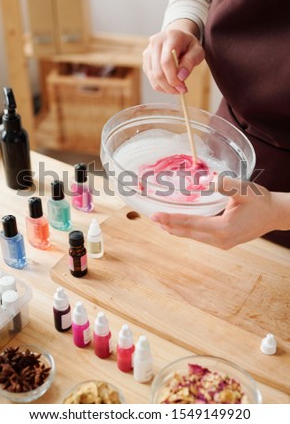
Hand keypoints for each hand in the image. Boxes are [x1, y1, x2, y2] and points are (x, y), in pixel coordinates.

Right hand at [143, 19, 204, 93]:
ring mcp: (148, 52)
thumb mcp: (197, 51)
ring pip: (153, 77)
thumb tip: (181, 77)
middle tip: (181, 91)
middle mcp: (155, 42)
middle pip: (158, 72)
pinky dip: (161, 86)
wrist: (177, 38)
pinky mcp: (146, 61)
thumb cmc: (189, 45)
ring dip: (165, 88)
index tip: (183, 88)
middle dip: (170, 86)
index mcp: (170, 37)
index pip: (166, 62)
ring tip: (177, 89)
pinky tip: (170, 85)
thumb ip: (190, 62)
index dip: (173, 78)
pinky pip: (151, 79)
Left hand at [149, 177, 281, 248]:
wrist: (275, 214)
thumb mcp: (245, 189)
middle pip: (188, 233)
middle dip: (169, 225)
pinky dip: (186, 231)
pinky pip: (200, 237)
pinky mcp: (224, 242)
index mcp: (223, 229)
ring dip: (176, 229)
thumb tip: (207, 182)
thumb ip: (227, 184)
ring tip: (160, 222)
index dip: (172, 219)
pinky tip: (179, 226)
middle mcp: (220, 240)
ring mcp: (222, 243)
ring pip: (193, 237)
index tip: (156, 215)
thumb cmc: (261, 201)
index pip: (191, 224)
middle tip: (151, 218)